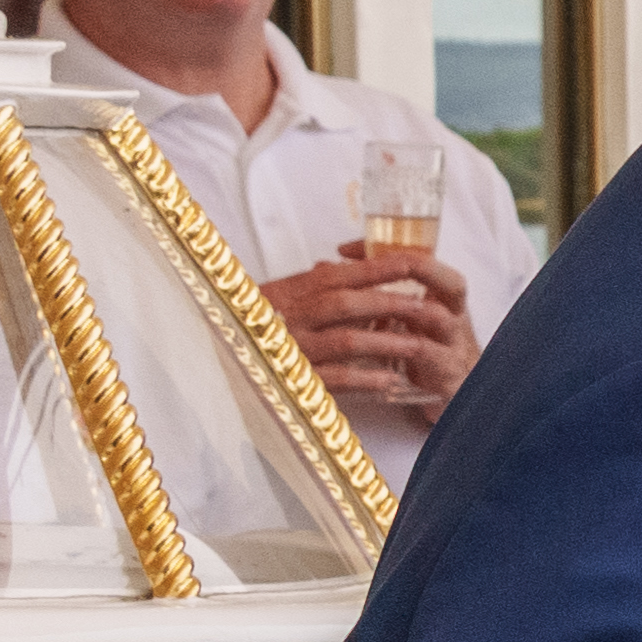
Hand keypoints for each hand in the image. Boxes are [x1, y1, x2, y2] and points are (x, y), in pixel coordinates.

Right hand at [263, 247, 477, 416]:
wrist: (219, 359)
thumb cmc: (257, 325)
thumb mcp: (282, 298)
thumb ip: (315, 283)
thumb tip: (346, 260)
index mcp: (289, 292)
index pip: (335, 275)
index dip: (373, 268)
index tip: (409, 263)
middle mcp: (288, 317)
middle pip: (343, 304)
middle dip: (386, 303)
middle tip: (421, 306)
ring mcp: (290, 350)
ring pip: (344, 341)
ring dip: (384, 342)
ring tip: (416, 344)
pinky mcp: (294, 382)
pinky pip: (334, 380)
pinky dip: (365, 379)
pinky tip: (391, 379)